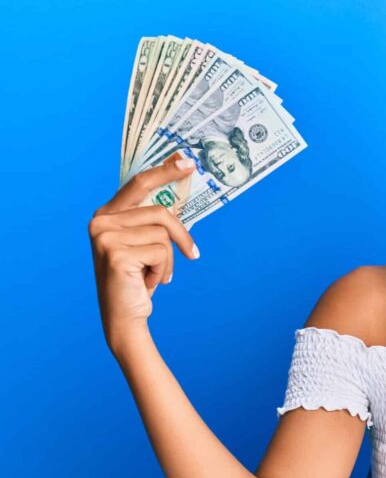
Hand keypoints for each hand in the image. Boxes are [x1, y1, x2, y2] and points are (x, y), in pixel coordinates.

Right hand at [88, 151, 199, 346]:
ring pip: (163, 234)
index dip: (164, 170)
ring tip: (155, 274)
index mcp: (106, 215)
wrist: (125, 317)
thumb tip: (177, 187)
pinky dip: (163, 270)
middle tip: (193, 254)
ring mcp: (105, 236)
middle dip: (181, 235)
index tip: (188, 160)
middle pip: (160, 212)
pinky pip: (161, 252)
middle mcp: (100, 221)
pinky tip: (147, 282)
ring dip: (168, 259)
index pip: (139, 184)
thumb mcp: (145, 244)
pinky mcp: (115, 253)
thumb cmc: (138, 279)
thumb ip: (153, 219)